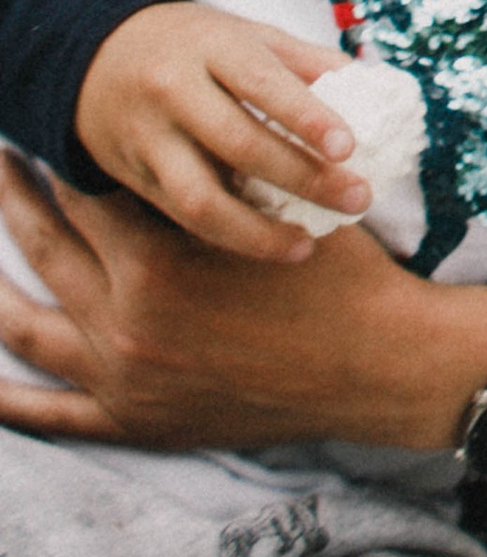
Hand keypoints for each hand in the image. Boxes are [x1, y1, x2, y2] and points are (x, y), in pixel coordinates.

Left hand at [0, 150, 486, 449]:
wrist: (380, 363)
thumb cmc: (341, 276)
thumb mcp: (279, 209)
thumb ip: (222, 179)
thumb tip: (185, 140)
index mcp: (161, 259)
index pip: (91, 194)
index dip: (71, 158)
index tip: (55, 135)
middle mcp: (126, 319)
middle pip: (48, 243)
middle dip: (18, 195)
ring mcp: (122, 377)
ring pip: (28, 326)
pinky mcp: (132, 422)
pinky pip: (50, 414)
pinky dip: (9, 399)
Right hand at [73, 0, 369, 261]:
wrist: (92, 58)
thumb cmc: (192, 45)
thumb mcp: (244, 33)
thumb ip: (303, 59)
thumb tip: (373, 83)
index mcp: (211, 47)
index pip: (261, 82)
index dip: (306, 116)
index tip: (349, 146)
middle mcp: (174, 92)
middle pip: (239, 144)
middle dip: (302, 178)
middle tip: (358, 200)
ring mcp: (148, 139)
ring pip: (199, 198)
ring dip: (256, 232)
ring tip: (306, 245)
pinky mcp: (133, 179)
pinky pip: (181, 216)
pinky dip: (226, 236)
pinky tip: (267, 245)